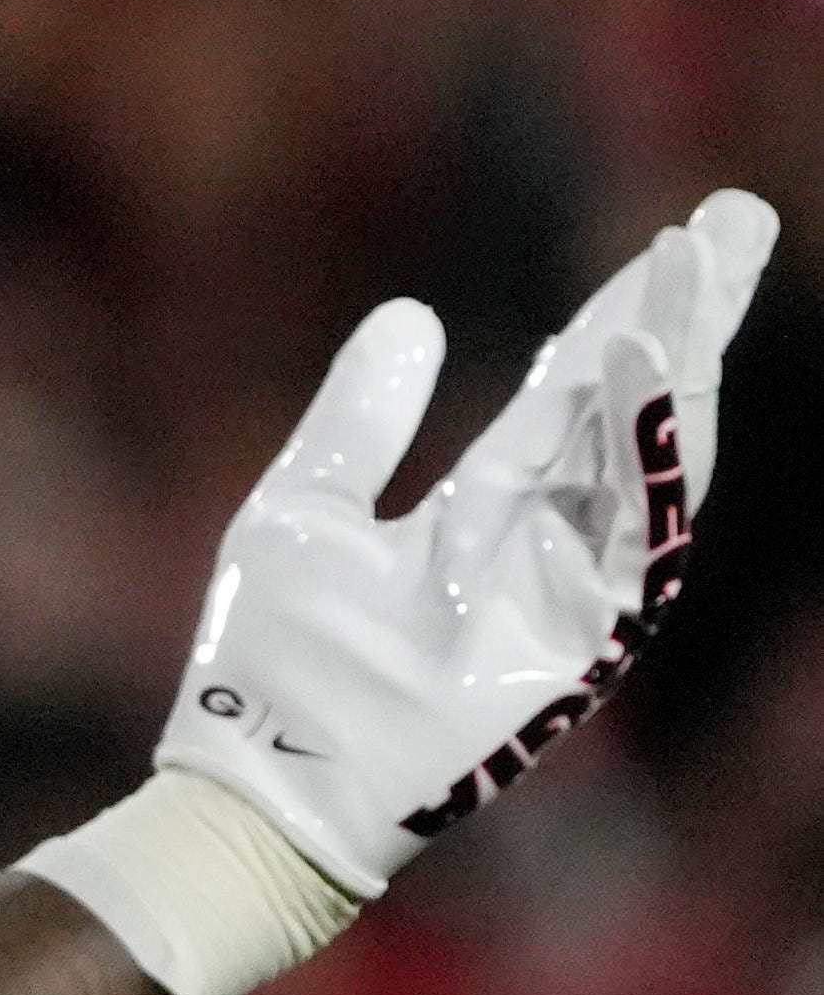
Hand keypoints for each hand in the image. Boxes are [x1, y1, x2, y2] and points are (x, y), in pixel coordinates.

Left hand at [167, 191, 775, 892]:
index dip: (626, 316)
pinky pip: (636, 540)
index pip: (576, 392)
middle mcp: (544, 544)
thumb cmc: (272, 662)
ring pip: (652, 463)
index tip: (680, 235)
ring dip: (677, 366)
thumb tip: (413, 314)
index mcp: (486, 508)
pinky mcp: (578, 646)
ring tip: (693, 268)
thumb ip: (362, 419)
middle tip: (736, 217)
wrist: (258, 776)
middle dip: (687, 318)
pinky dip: (649, 457)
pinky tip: (644, 369)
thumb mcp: (305, 505)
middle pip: (635, 412)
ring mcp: (567, 594)